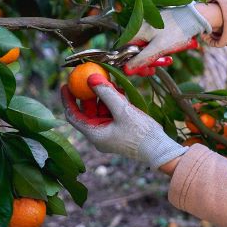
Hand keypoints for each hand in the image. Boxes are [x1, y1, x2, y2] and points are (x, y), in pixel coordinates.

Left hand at [61, 74, 186, 169]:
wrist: (159, 149)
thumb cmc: (140, 133)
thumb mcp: (122, 110)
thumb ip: (106, 93)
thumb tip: (91, 78)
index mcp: (94, 134)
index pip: (73, 115)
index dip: (68, 100)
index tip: (66, 84)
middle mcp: (99, 135)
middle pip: (87, 112)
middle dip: (88, 95)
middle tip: (88, 78)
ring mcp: (110, 133)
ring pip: (100, 111)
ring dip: (103, 97)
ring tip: (108, 81)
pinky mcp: (120, 130)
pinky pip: (111, 114)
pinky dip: (112, 102)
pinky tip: (118, 91)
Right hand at [123, 2, 211, 71]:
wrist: (193, 17)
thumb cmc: (176, 30)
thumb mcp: (158, 48)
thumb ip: (142, 59)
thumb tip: (126, 69)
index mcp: (135, 32)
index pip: (123, 52)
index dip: (131, 64)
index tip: (144, 71)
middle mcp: (138, 30)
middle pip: (134, 52)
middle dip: (147, 62)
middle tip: (156, 69)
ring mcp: (147, 30)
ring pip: (146, 50)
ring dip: (156, 57)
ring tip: (169, 59)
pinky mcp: (155, 31)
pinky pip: (154, 44)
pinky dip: (161, 50)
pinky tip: (170, 52)